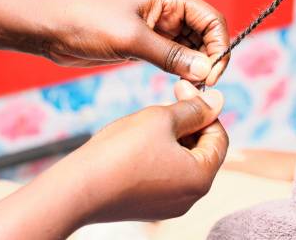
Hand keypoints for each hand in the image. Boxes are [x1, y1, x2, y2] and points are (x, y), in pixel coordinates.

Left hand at [37, 0, 229, 84]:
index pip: (212, 19)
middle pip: (205, 34)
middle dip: (209, 59)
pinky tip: (177, 84)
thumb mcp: (131, 40)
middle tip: (201, 87)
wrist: (48, 27)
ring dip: (195, 67)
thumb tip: (206, 71)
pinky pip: (173, 56)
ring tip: (190, 88)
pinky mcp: (143, 43)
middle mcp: (167, 10)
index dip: (219, 46)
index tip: (212, 75)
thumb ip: (171, 55)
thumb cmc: (86, 22)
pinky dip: (180, 70)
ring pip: (191, 48)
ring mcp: (156, 27)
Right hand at [56, 80, 227, 223]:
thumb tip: (217, 101)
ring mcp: (168, 206)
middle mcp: (190, 198)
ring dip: (171, 137)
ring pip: (181, 162)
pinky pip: (163, 175)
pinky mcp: (147, 207)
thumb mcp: (162, 119)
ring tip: (146, 123)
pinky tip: (134, 143)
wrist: (76, 189)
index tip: (182, 88)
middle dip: (187, 123)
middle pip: (201, 150)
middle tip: (164, 102)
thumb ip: (194, 109)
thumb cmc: (120, 151)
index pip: (219, 137)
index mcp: (201, 178)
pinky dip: (156, 155)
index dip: (204, 109)